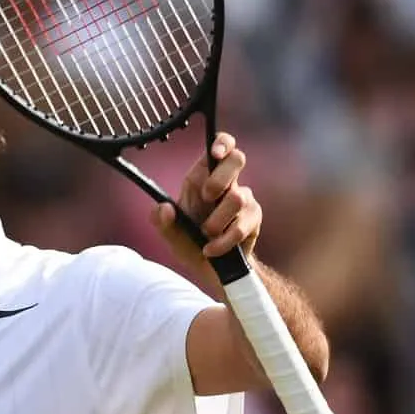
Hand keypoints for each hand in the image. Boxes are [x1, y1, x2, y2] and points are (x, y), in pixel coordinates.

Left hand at [150, 132, 260, 274]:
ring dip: (217, 221)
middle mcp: (226, 184)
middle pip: (238, 158)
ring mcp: (243, 200)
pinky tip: (212, 250)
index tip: (215, 154)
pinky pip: (243, 225)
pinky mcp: (253, 219)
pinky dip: (223, 241)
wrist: (211, 270)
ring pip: (238, 197)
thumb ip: (161, 222)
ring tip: (205, 235)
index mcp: (203, 178)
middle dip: (220, 178)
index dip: (222, 143)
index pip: (221, 146)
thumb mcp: (170, 234)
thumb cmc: (190, 243)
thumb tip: (163, 208)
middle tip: (206, 198)